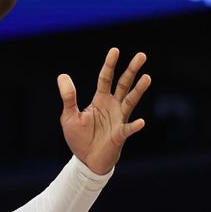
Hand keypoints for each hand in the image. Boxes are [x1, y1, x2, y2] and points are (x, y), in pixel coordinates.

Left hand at [58, 48, 150, 174]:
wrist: (86, 161)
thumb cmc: (79, 138)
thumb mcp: (69, 116)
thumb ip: (68, 97)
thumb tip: (62, 75)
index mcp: (100, 99)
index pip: (106, 78)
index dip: (110, 64)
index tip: (115, 50)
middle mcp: (113, 106)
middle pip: (124, 84)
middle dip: (132, 70)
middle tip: (142, 55)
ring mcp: (119, 119)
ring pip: (131, 101)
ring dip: (139, 90)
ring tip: (147, 77)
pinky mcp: (120, 135)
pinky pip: (128, 129)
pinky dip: (134, 126)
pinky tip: (140, 121)